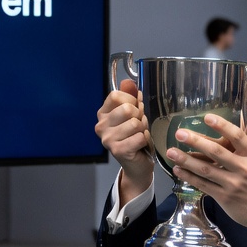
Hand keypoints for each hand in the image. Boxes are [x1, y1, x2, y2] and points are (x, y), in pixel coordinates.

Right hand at [95, 79, 152, 202]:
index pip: (115, 95)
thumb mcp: (133, 114)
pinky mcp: (117, 150)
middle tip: (139, 126)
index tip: (135, 109)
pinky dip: (145, 140)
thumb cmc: (134, 136)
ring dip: (143, 129)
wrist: (136, 164)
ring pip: (135, 124)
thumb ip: (130, 96)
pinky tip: (140, 145)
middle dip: (140, 116)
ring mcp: (107, 139)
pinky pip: (140, 137)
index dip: (131, 100)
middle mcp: (101, 126)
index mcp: (103, 114)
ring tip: (139, 135)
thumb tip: (127, 82)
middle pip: (127, 109)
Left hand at [167, 114, 246, 244]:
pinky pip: (203, 185)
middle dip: (196, 141)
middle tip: (180, 133)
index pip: (237, 137)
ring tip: (171, 152)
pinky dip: (189, 177)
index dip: (222, 126)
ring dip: (186, 160)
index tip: (207, 117)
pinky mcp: (224, 197)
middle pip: (217, 152)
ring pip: (206, 170)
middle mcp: (244, 169)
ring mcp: (233, 184)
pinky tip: (178, 169)